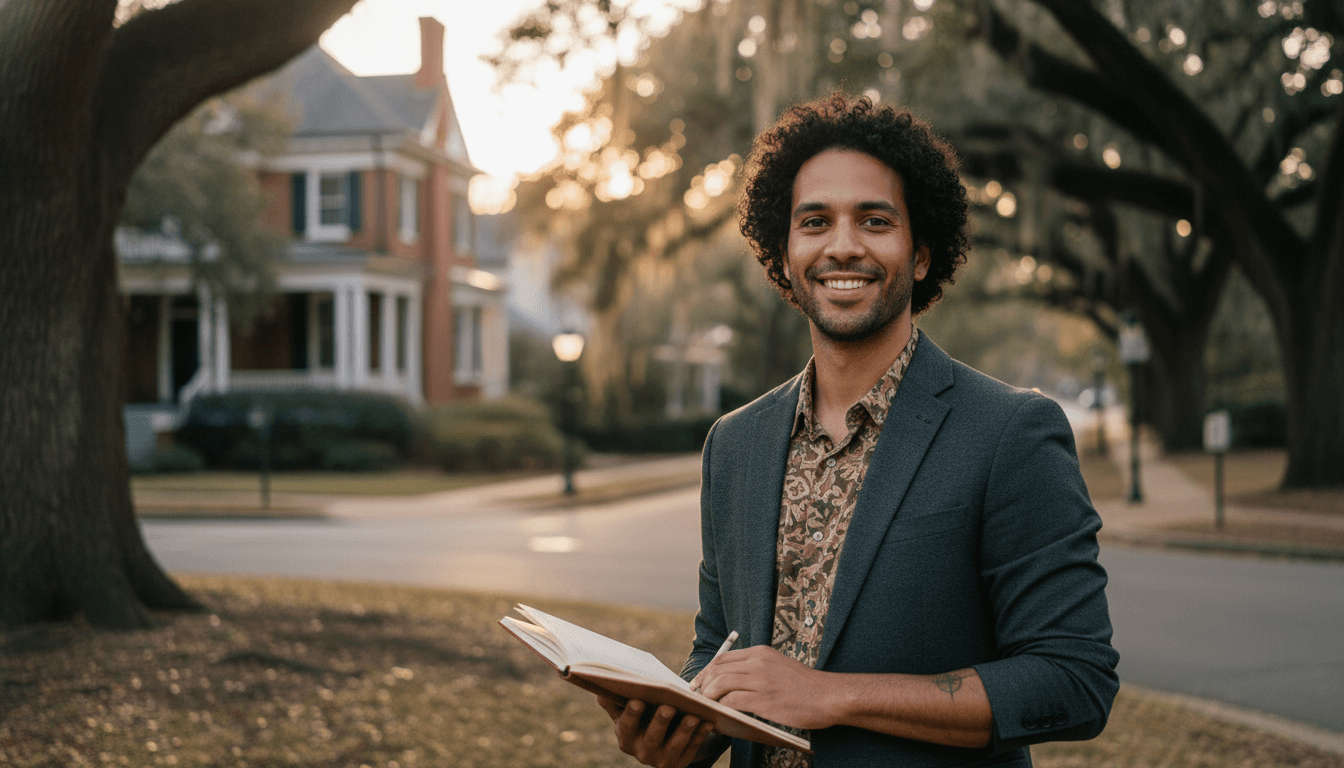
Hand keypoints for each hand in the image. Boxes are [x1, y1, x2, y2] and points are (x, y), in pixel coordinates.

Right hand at [597, 696, 714, 767]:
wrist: (662, 742)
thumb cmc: (643, 719)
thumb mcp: (627, 713)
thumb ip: (614, 702)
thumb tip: (599, 690)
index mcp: (626, 739)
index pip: (626, 728)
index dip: (631, 715)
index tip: (637, 700)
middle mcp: (642, 754)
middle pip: (651, 738)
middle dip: (660, 722)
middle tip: (668, 706)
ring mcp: (662, 761)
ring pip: (674, 746)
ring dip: (684, 730)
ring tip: (694, 715)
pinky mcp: (680, 764)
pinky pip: (692, 749)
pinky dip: (700, 735)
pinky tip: (708, 721)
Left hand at [695, 646, 836, 729]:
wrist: (829, 695)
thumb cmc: (805, 686)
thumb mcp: (778, 666)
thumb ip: (756, 669)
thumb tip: (732, 680)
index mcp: (760, 652)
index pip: (723, 658)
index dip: (706, 671)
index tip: (699, 683)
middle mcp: (758, 662)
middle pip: (718, 669)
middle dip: (702, 683)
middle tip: (697, 696)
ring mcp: (761, 680)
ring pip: (720, 684)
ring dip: (708, 696)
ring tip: (706, 706)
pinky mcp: (764, 700)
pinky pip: (732, 701)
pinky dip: (721, 708)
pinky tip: (719, 715)